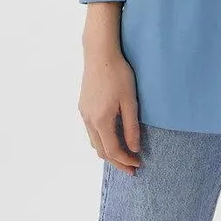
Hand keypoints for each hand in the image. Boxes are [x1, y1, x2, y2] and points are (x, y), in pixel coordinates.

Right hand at [78, 49, 141, 173]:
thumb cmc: (118, 73)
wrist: (100, 53)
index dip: (126, 161)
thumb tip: (134, 148)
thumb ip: (131, 126)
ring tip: (123, 154)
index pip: (113, 150)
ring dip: (108, 152)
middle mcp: (88, 120)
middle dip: (116, 161)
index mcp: (101, 120)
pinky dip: (102, 140)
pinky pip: (91, 131)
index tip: (138, 164)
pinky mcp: (83, 106)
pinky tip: (112, 136)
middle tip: (131, 167)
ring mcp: (84, 113)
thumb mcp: (130, 100)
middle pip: (101, 151)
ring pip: (94, 142)